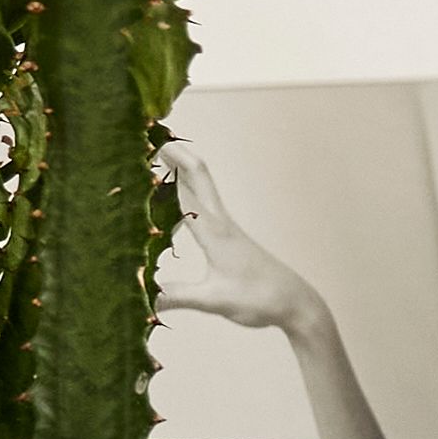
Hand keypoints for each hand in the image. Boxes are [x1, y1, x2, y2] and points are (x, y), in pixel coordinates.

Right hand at [154, 153, 317, 342]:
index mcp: (215, 231)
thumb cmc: (259, 298)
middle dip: (176, 153)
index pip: (185, 189)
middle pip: (198, 175)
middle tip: (151, 135)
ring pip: (203, 187)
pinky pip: (204, 205)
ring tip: (159, 158)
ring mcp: (227, 228)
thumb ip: (178, 296)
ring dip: (182, 170)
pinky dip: (187, 193)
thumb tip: (142, 298)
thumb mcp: (214, 300)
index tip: (143, 147)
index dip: (166, 166)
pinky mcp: (230, 238)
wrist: (295, 303)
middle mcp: (221, 222)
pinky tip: (175, 202)